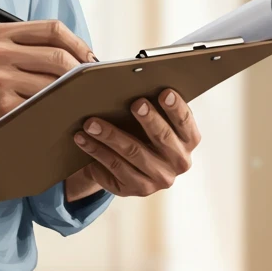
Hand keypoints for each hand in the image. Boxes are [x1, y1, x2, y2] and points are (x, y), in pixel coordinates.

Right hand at [0, 18, 96, 149]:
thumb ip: (24, 48)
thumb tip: (75, 55)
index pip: (53, 28)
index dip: (78, 43)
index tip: (89, 60)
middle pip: (59, 55)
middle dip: (81, 72)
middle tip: (88, 86)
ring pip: (55, 83)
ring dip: (70, 95)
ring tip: (74, 102)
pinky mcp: (1, 106)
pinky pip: (42, 106)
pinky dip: (54, 111)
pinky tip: (56, 116)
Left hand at [70, 88, 200, 197]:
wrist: (128, 164)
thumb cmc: (140, 129)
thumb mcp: (151, 119)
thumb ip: (152, 105)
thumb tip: (134, 81)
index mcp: (188, 140)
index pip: (185, 123)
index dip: (176, 108)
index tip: (164, 92)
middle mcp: (179, 162)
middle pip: (163, 138)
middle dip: (148, 119)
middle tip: (133, 103)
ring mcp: (159, 179)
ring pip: (134, 153)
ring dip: (111, 136)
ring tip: (90, 122)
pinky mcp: (137, 189)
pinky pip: (115, 168)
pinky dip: (96, 151)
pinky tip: (82, 139)